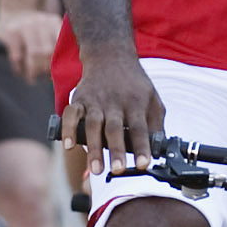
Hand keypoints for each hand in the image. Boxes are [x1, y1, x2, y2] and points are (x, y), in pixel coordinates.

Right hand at [0, 8, 61, 81]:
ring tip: (32, 79)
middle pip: (48, 51)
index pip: (62, 44)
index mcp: (53, 22)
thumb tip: (68, 72)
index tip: (60, 73)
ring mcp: (25, 26)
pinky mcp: (10, 33)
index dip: (62, 62)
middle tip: (45, 77)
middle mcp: (40, 21)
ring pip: (34, 54)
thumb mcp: (50, 30)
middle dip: (47, 68)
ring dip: (34, 71)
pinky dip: (19, 68)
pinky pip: (17, 56)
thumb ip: (60, 45)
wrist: (13, 13)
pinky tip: (20, 71)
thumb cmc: (36, 30)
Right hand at [60, 51, 164, 176]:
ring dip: (94, 148)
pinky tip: (68, 146)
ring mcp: (95, 100)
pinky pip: (71, 114)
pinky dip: (67, 130)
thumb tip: (159, 149)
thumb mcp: (152, 98)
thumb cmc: (133, 84)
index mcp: (136, 103)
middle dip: (116, 150)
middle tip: (118, 170)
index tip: (144, 164)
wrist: (110, 56)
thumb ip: (156, 123)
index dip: (142, 147)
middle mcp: (115, 102)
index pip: (140, 128)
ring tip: (96, 169)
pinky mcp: (79, 99)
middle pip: (115, 128)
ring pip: (93, 125)